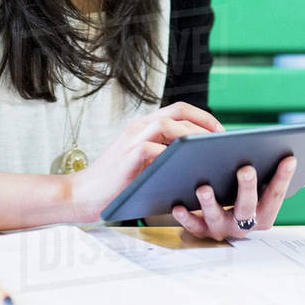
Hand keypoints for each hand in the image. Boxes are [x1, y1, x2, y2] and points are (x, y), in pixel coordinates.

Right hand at [68, 102, 223, 221]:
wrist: (81, 196)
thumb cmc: (116, 186)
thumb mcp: (144, 167)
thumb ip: (165, 158)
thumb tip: (199, 165)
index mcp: (144, 126)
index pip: (179, 109)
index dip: (203, 117)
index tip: (221, 132)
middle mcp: (140, 126)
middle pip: (179, 110)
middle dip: (205, 122)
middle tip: (223, 139)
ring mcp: (133, 138)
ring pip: (170, 124)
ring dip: (193, 136)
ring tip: (211, 151)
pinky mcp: (129, 154)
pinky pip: (157, 149)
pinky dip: (174, 156)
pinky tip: (189, 168)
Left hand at [171, 156, 297, 241]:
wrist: (224, 225)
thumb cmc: (250, 199)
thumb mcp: (269, 193)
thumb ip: (288, 182)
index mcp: (265, 213)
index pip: (277, 195)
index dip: (284, 178)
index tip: (290, 157)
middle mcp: (245, 224)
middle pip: (247, 208)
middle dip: (248, 188)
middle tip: (246, 168)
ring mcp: (223, 229)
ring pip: (217, 218)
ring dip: (210, 203)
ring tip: (203, 187)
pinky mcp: (202, 231)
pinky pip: (192, 226)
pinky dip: (185, 217)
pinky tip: (178, 204)